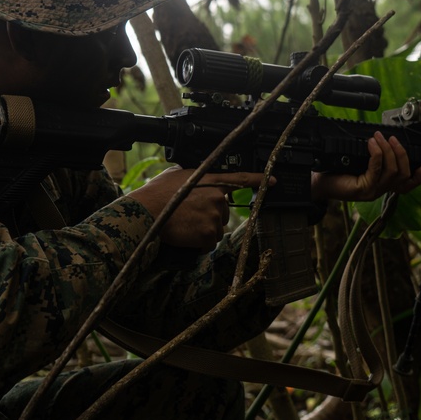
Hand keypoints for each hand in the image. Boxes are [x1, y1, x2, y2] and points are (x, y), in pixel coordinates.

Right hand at [128, 167, 268, 248]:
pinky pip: (208, 244)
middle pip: (223, 213)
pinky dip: (198, 244)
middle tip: (189, 216)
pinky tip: (186, 235)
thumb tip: (197, 181)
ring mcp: (215, 216)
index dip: (258, 180)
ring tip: (185, 225)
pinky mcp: (209, 234)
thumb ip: (195, 177)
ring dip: (203, 231)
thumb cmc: (157, 193)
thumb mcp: (178, 175)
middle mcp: (218, 197)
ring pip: (216, 230)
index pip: (240, 178)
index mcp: (211, 180)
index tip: (273, 182)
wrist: (147, 212)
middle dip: (210, 217)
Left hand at [311, 131, 420, 201]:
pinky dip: (376, 154)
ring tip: (378, 137)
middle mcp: (380, 191)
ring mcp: (373, 191)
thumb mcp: (359, 164)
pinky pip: (376, 169)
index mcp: (382, 186)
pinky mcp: (363, 189)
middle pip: (403, 174)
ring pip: (392, 171)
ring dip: (388, 150)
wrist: (319, 183)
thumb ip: (373, 158)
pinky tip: (371, 144)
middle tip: (391, 138)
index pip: (406, 186)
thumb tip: (382, 141)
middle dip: (400, 153)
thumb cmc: (336, 172)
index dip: (418, 178)